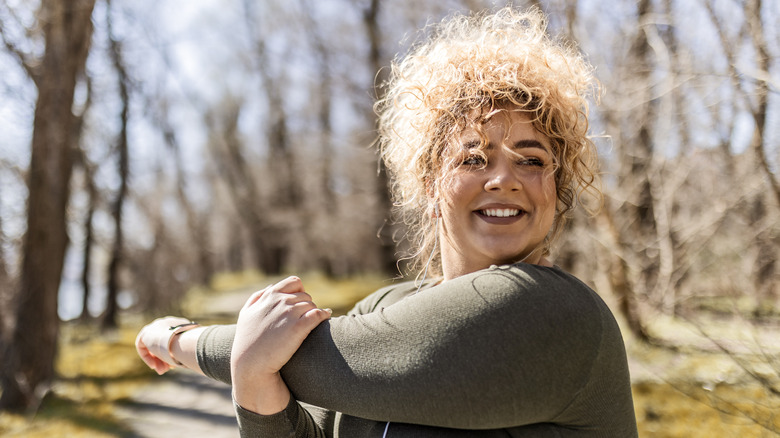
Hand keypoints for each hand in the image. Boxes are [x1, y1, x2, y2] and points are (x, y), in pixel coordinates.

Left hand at [135, 316, 191, 374]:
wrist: (182, 342)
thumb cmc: (189, 348)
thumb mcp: (189, 349)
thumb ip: (183, 350)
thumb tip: (185, 359)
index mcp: (181, 324)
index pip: (173, 340)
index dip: (172, 354)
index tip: (174, 365)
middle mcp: (168, 323)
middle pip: (162, 344)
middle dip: (163, 359)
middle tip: (166, 370)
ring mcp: (156, 326)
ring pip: (153, 346)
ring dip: (157, 360)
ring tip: (161, 370)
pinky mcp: (146, 332)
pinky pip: (143, 347)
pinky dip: (148, 357)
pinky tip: (154, 365)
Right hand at [231, 276, 330, 413]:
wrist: (250, 365)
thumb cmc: (247, 342)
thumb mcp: (246, 315)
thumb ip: (257, 298)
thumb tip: (271, 288)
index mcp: (270, 296)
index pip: (294, 282)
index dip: (300, 291)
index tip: (300, 303)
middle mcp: (280, 301)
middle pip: (305, 296)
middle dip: (306, 305)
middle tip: (305, 318)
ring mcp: (289, 314)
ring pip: (312, 305)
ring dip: (314, 312)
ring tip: (311, 323)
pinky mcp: (298, 328)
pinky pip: (318, 314)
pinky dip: (324, 315)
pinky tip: (326, 318)